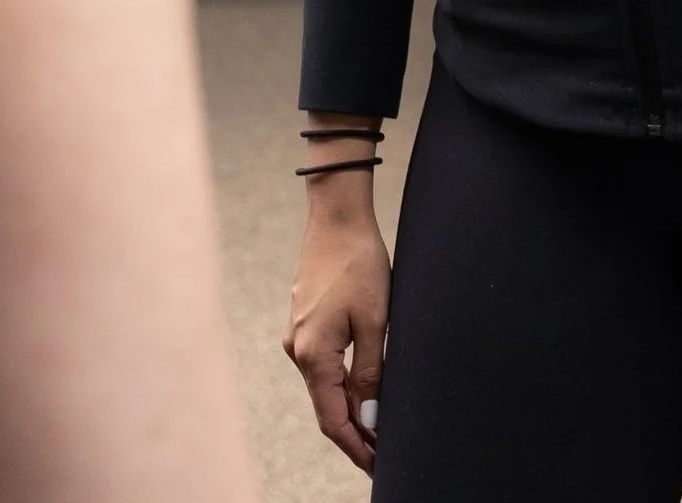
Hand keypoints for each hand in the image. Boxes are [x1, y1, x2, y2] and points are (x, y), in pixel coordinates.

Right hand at [284, 188, 391, 473]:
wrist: (337, 215)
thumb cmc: (359, 262)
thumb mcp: (374, 321)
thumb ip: (370, 373)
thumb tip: (370, 419)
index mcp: (313, 354)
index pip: (332, 419)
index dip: (355, 447)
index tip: (377, 466)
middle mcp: (298, 349)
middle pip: (326, 407)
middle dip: (354, 433)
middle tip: (383, 454)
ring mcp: (299, 335)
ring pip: (324, 386)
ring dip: (349, 408)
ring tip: (378, 427)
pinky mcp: (305, 321)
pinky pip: (322, 365)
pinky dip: (341, 383)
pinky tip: (362, 389)